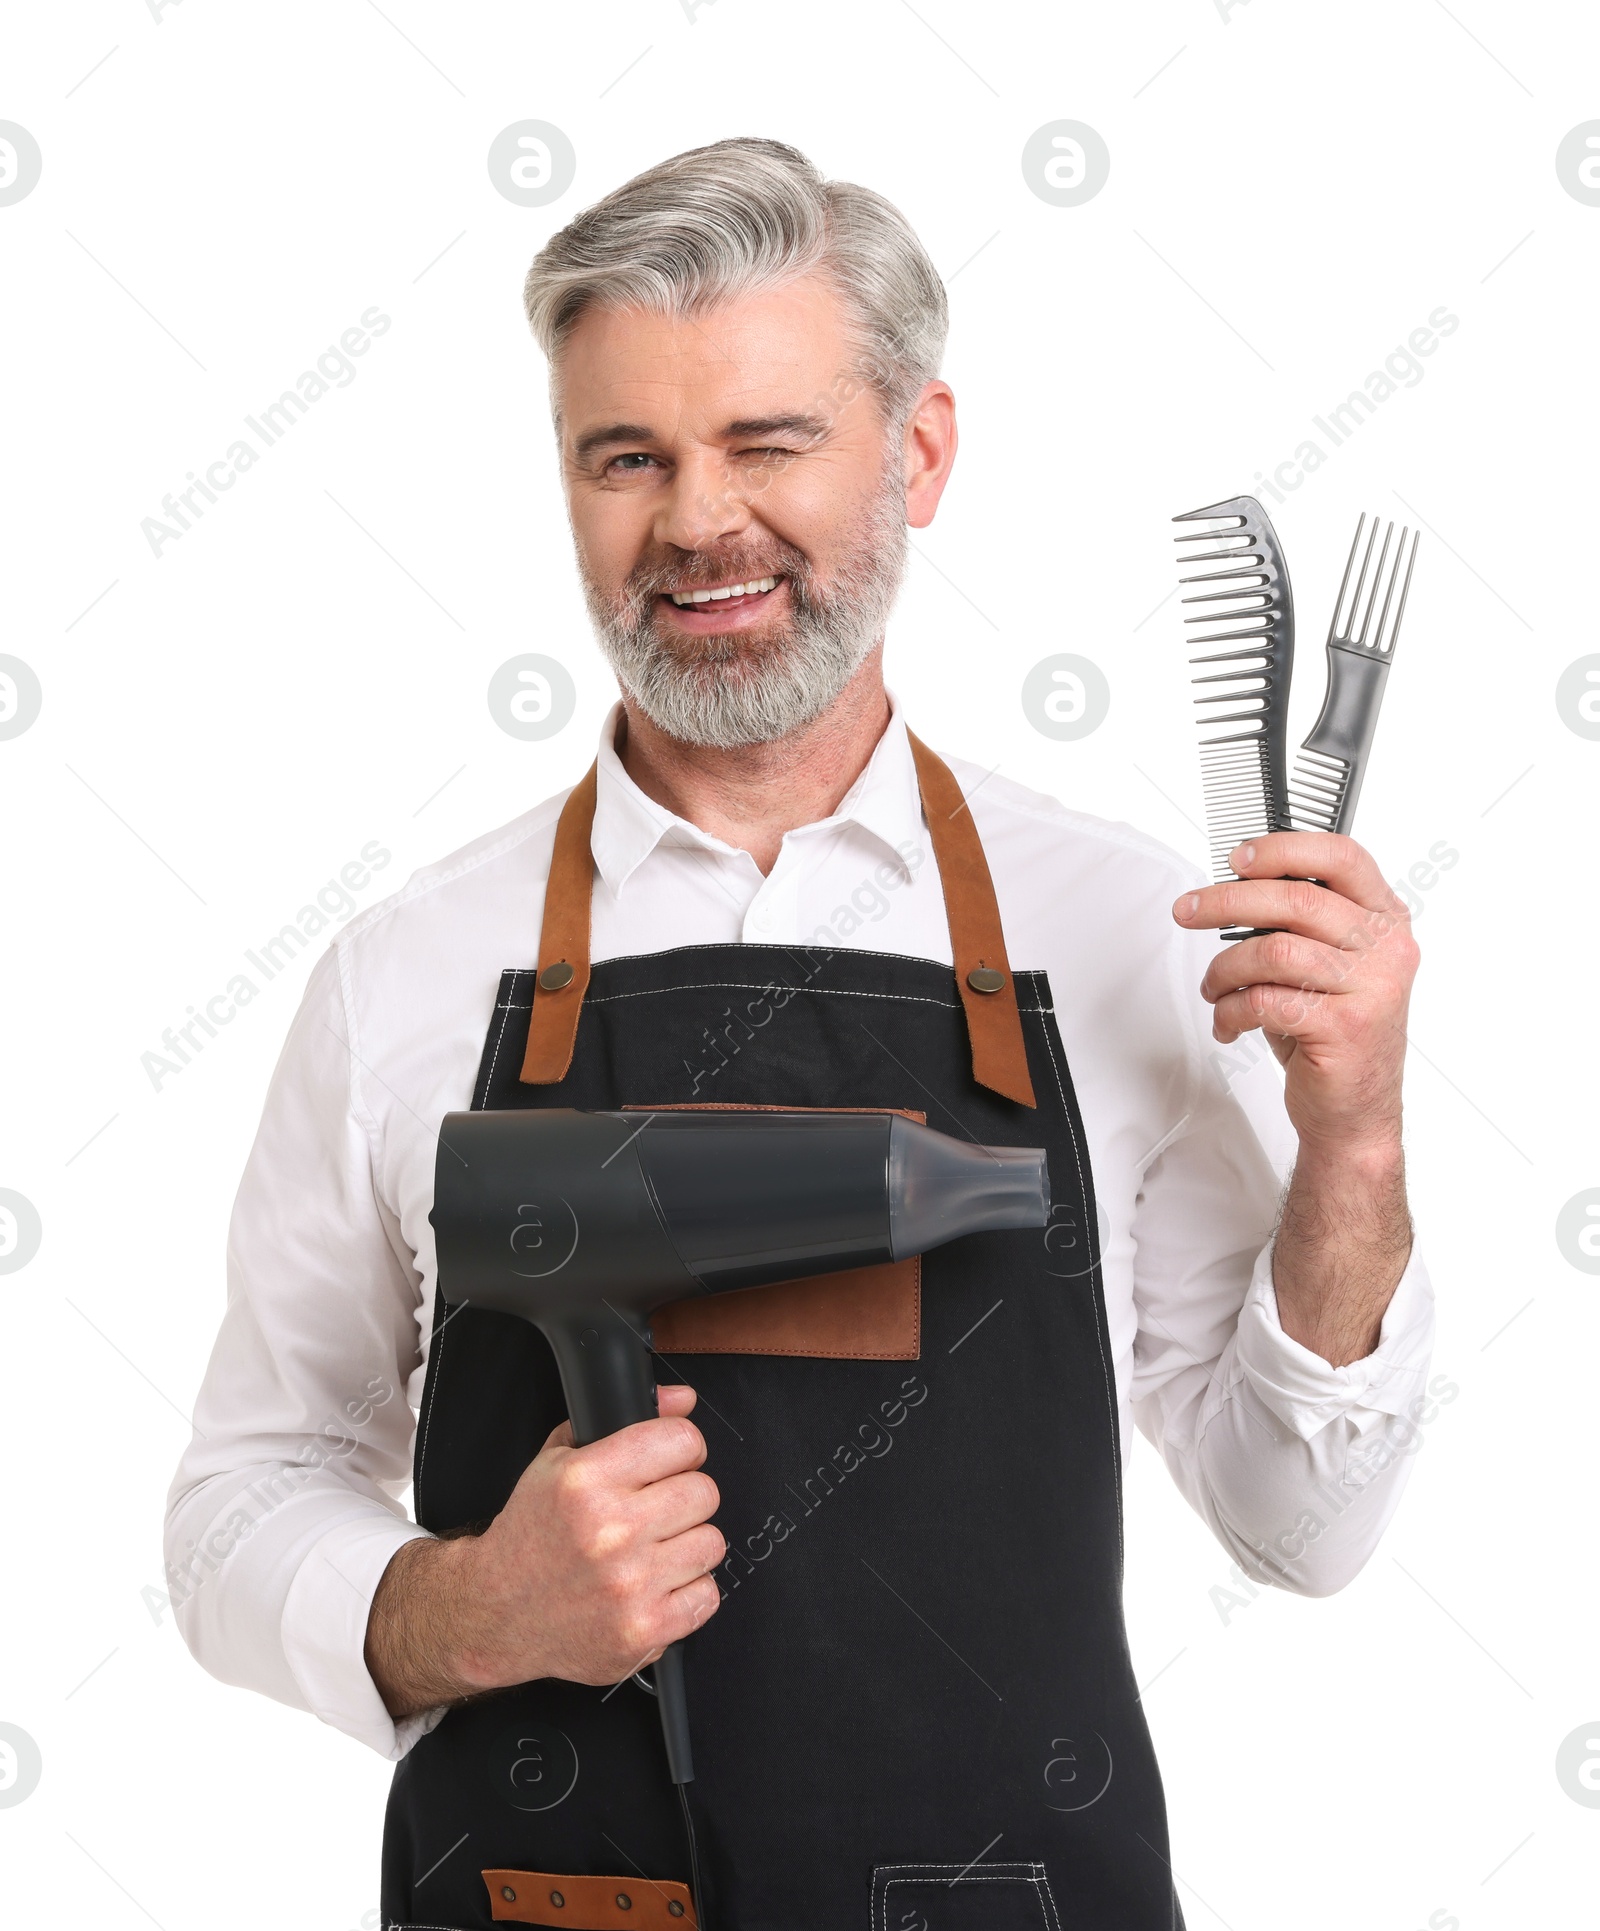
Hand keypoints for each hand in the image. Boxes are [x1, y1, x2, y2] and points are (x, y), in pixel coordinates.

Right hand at [366, 1384, 724, 1717]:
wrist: (496, 1612)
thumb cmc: (531, 1535)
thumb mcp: (557, 1460)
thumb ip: (621, 1420)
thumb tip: (682, 1400)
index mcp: (586, 1481)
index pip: (682, 1441)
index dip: (683, 1448)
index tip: (674, 1460)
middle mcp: (610, 1531)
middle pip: (704, 1492)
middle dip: (685, 1497)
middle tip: (658, 1510)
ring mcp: (630, 1584)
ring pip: (711, 1543)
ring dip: (688, 1545)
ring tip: (652, 1550)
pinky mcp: (644, 1629)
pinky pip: (707, 1596)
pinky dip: (687, 1592)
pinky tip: (655, 1585)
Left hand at [1173, 832, 1420, 1158]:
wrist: (1355, 1112)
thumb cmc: (1331, 1034)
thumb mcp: (1322, 966)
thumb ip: (1297, 924)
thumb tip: (1233, 887)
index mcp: (1386, 919)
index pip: (1342, 857)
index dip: (1284, 848)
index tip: (1236, 858)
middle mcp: (1387, 948)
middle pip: (1296, 898)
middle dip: (1226, 901)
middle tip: (1188, 911)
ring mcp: (1373, 987)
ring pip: (1272, 951)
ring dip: (1224, 969)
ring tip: (1213, 988)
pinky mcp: (1346, 1026)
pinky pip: (1265, 999)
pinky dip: (1231, 1010)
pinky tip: (1228, 1022)